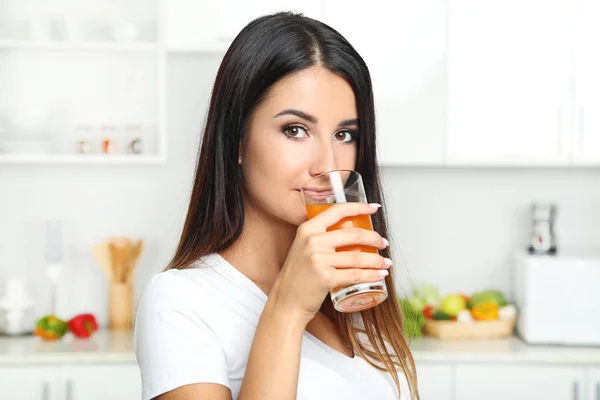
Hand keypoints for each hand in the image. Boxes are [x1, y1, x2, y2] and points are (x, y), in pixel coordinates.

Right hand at [270, 202, 389, 323]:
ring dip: (377, 260)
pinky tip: (379, 275)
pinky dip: (372, 275)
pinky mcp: (325, 278)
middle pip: (354, 234)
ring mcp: (318, 259)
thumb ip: (320, 236)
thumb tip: (349, 229)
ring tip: (385, 263)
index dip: (359, 207)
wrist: (286, 300)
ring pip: (358, 257)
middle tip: (383, 243)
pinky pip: (355, 275)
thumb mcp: (303, 247)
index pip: (338, 210)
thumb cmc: (298, 275)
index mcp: (308, 228)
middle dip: (374, 238)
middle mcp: (312, 240)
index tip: (373, 208)